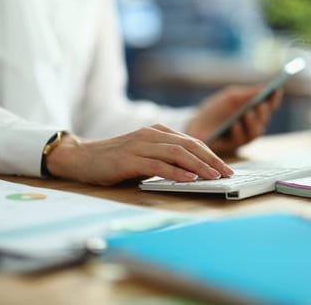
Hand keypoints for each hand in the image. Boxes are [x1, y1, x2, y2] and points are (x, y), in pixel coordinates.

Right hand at [45, 124, 233, 184]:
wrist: (83, 157)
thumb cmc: (116, 159)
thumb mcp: (146, 155)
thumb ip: (166, 159)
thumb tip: (194, 172)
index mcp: (158, 131)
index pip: (192, 142)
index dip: (211, 155)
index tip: (226, 168)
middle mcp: (151, 134)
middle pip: (189, 145)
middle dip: (211, 160)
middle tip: (227, 174)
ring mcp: (140, 145)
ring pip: (177, 153)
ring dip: (198, 166)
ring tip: (213, 177)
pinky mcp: (129, 158)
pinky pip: (158, 164)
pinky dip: (175, 172)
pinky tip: (188, 179)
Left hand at [186, 85, 282, 154]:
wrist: (195, 125)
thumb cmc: (214, 110)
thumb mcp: (229, 97)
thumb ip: (246, 94)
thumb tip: (265, 87)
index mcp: (254, 111)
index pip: (269, 106)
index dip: (274, 99)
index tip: (276, 90)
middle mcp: (252, 126)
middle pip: (264, 119)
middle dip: (263, 112)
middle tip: (261, 104)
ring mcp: (244, 137)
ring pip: (255, 132)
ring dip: (253, 122)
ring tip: (248, 113)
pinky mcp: (233, 146)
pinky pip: (239, 140)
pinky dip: (238, 132)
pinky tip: (235, 124)